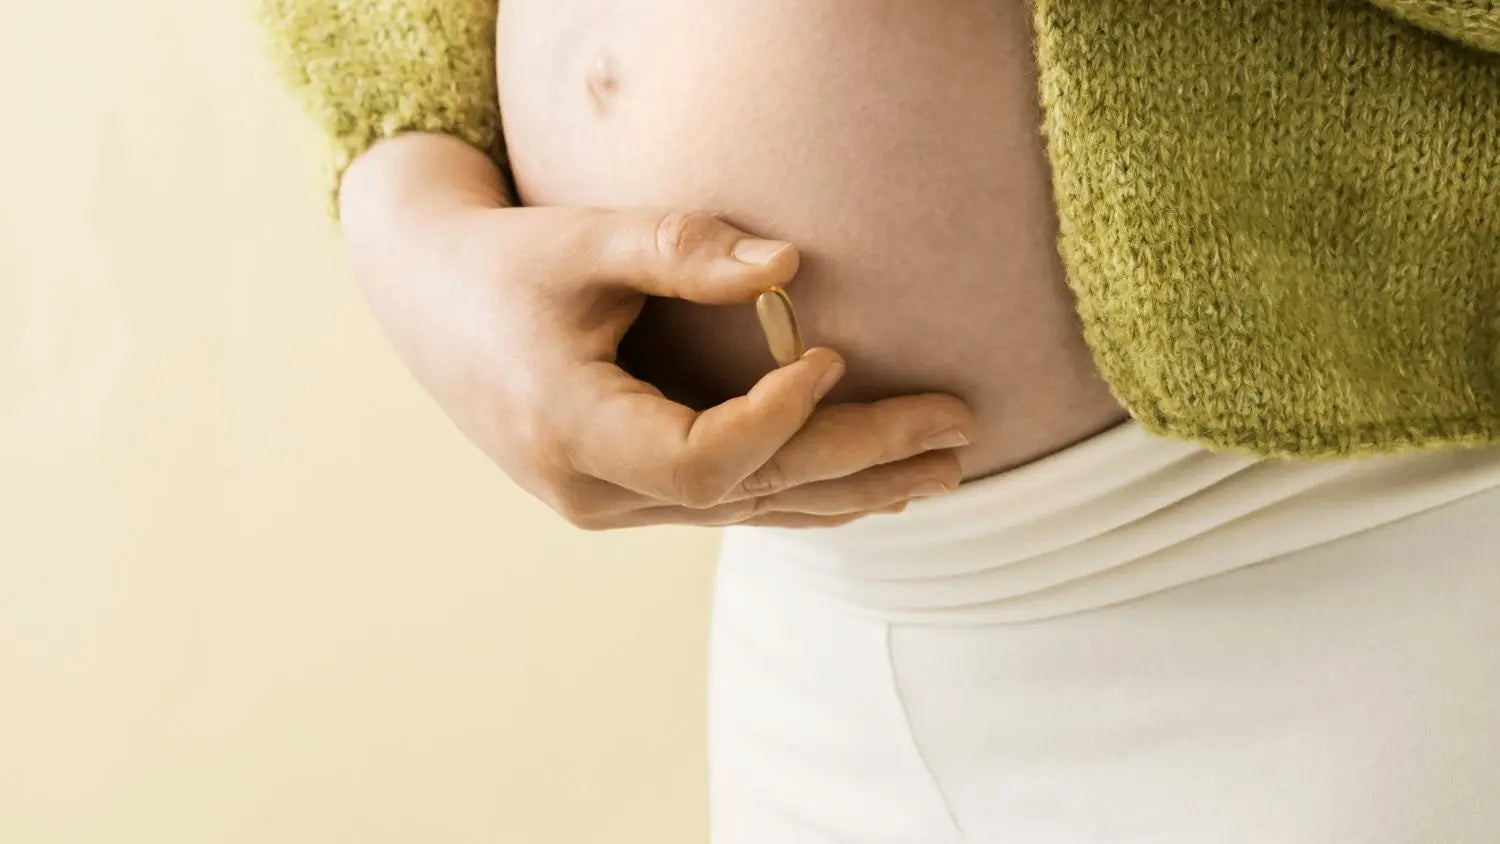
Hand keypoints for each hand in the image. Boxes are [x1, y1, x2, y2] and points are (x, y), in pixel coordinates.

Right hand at [340, 134, 973, 528]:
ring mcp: (608, 502)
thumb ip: (678, 248)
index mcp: (567, 430)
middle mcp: (589, 489)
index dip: (774, 421)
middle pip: (745, 493)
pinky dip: (802, 491)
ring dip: (847, 490)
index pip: (696, 460)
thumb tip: (790, 261)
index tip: (830, 355)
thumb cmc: (502, 264)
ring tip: (940, 470)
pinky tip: (871, 488)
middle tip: (952, 433)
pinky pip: (729, 503)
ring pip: (747, 510)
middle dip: (856, 463)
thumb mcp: (578, 242)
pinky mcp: (626, 492)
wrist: (430, 303)